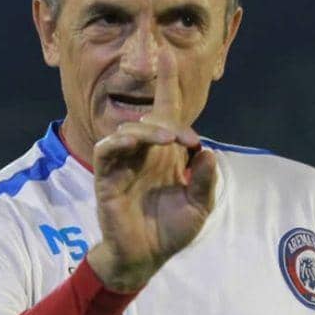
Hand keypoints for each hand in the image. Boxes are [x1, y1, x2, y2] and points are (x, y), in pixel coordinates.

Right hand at [87, 48, 217, 290]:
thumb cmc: (170, 231)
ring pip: (131, 129)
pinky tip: (132, 141)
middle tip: (186, 138)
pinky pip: (109, 149)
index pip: (168, 113)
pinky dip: (120, 141)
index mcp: (167, 155)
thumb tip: (206, 152)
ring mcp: (125, 163)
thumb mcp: (199, 207)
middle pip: (152, 119)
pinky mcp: (107, 176)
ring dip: (150, 129)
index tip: (168, 56)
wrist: (145, 257)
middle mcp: (146, 153)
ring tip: (170, 139)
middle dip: (170, 121)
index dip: (168, 86)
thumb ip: (204, 181)